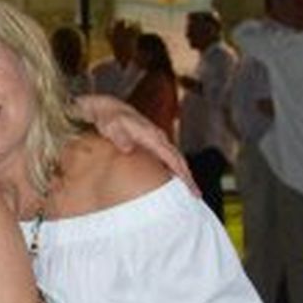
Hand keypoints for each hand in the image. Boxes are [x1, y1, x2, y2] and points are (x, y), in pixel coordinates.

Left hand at [73, 95, 194, 191]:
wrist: (106, 107)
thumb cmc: (108, 117)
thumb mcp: (110, 124)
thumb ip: (118, 135)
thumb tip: (127, 148)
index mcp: (152, 136)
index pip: (172, 158)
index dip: (182, 174)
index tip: (190, 188)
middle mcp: (158, 137)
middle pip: (179, 159)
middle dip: (188, 177)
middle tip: (196, 196)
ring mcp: (156, 139)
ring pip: (175, 159)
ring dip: (183, 174)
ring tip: (189, 191)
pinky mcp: (152, 142)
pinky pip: (167, 157)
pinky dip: (174, 168)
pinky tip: (172, 180)